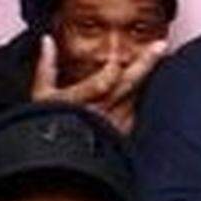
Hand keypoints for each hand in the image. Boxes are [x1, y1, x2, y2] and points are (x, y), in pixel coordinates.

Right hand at [31, 35, 167, 135]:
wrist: (57, 160)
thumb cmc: (47, 125)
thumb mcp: (40, 96)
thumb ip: (46, 67)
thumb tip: (47, 40)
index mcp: (77, 101)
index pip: (102, 82)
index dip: (112, 69)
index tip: (115, 59)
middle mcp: (99, 113)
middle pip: (127, 85)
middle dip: (145, 63)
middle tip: (160, 45)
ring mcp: (112, 125)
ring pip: (133, 97)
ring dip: (142, 80)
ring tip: (154, 57)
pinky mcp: (120, 135)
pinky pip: (132, 112)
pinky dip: (133, 100)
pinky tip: (133, 91)